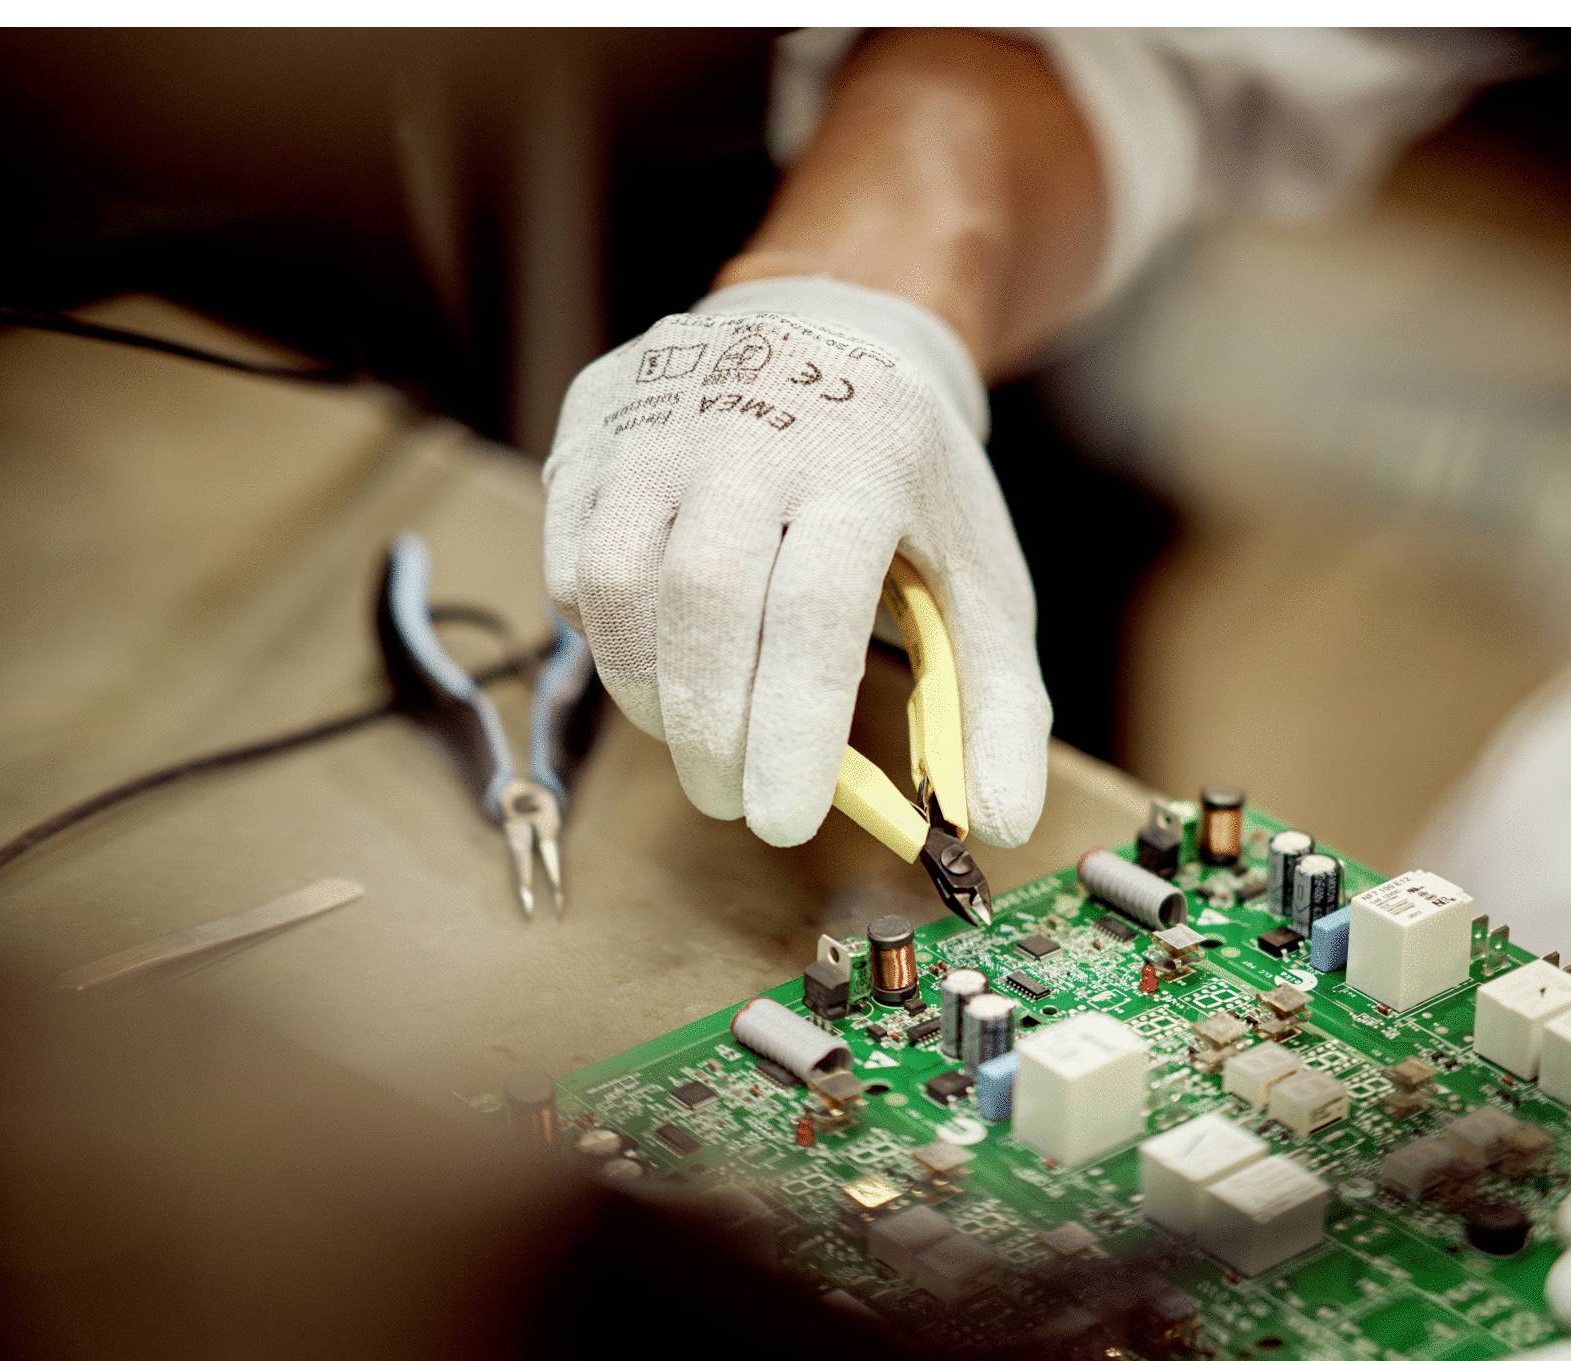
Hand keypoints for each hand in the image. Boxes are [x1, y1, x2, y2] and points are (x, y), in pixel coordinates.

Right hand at [541, 276, 1051, 849]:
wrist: (831, 327)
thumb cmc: (907, 482)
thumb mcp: (981, 574)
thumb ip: (998, 703)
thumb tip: (1000, 823)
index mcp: (867, 459)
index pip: (812, 610)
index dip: (791, 729)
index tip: (782, 823)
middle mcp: (753, 425)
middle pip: (703, 602)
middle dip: (711, 731)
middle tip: (732, 801)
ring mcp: (660, 420)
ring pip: (616, 586)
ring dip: (647, 694)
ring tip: (696, 738)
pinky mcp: (594, 427)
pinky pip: (569, 564)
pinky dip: (607, 638)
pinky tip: (660, 656)